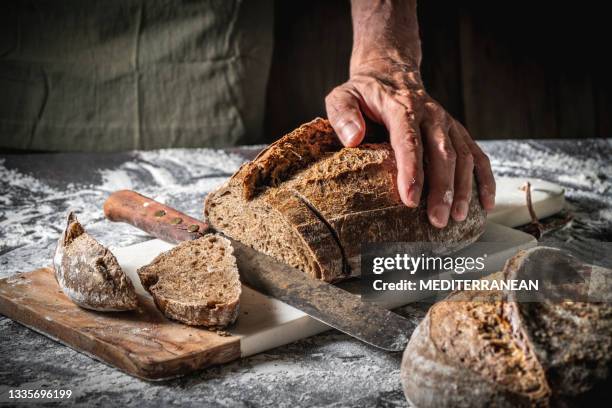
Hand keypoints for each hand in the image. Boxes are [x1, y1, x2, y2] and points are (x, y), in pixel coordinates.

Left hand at [325, 59, 495, 227]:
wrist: (390, 73)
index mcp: (401, 108)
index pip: (409, 140)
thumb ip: (343, 116)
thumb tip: (353, 139)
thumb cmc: (363, 94)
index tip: (410, 199)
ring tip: (458, 218)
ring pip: (462, 156)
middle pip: (441, 153)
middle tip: (438, 220)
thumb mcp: (342, 97)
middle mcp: (430, 114)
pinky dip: (484, 179)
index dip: (411, 171)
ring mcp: (447, 123)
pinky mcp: (457, 132)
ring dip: (463, 188)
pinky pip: (476, 155)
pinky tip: (485, 204)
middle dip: (442, 189)